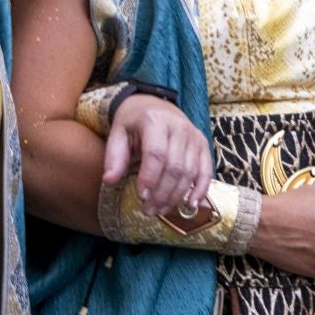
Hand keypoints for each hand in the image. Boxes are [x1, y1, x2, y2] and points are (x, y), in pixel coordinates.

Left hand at [104, 94, 212, 217]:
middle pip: (175, 166)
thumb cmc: (133, 123)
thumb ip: (114, 157)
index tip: (141, 197)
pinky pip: (206, 170)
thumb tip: (109, 181)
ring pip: (190, 172)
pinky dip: (200, 189)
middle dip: (162, 192)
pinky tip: (190, 204)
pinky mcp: (203, 144)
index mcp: (155, 121)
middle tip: (149, 210)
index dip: (150, 177)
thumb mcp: (118, 134)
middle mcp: (180, 127)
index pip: (156, 153)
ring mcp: (194, 136)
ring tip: (160, 210)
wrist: (154, 105)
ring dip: (176, 195)